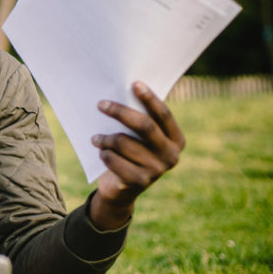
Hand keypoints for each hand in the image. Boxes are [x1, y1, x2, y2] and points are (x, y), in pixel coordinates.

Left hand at [89, 81, 185, 229]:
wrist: (122, 189)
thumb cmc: (131, 154)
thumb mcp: (140, 138)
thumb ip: (141, 120)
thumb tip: (125, 89)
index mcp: (176, 140)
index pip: (164, 115)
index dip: (150, 98)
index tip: (134, 83)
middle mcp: (171, 156)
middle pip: (144, 126)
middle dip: (120, 112)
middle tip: (101, 104)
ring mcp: (157, 171)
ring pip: (123, 142)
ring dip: (104, 138)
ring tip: (96, 139)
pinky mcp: (139, 182)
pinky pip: (113, 159)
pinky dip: (103, 154)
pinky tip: (102, 154)